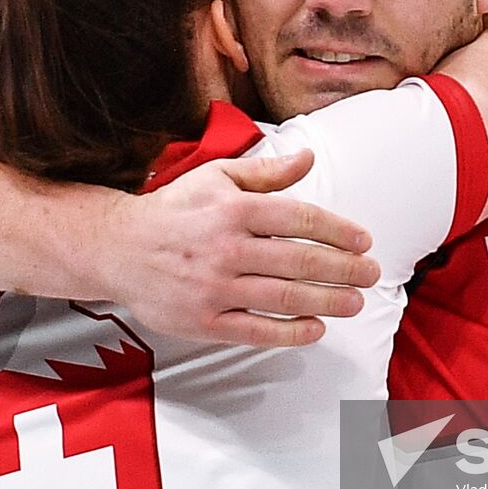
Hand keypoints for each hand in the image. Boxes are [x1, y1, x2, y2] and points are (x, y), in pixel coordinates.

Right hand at [90, 149, 378, 346]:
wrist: (116, 248)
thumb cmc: (173, 209)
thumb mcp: (216, 177)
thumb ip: (265, 171)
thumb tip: (308, 156)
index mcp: (234, 209)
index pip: (300, 218)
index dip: (338, 230)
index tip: (363, 241)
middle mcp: (227, 248)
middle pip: (300, 260)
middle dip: (344, 269)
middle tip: (371, 274)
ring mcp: (215, 287)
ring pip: (284, 297)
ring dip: (327, 300)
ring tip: (355, 302)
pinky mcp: (203, 321)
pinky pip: (256, 330)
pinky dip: (290, 332)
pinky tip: (316, 328)